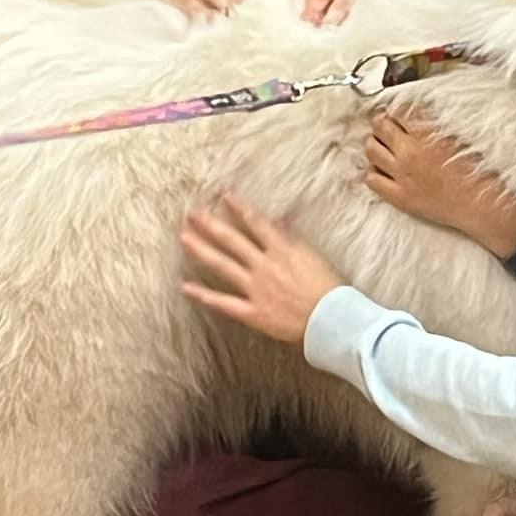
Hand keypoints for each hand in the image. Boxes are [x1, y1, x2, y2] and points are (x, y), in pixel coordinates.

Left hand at [181, 195, 341, 344]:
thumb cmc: (328, 288)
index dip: (239, 208)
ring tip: (184, 238)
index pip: (256, 223)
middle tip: (192, 214)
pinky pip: (223, 303)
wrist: (331, 319)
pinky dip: (204, 295)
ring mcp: (256, 288)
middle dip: (211, 225)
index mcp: (282, 250)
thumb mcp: (312, 256)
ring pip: (223, 265)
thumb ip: (291, 239)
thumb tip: (277, 222)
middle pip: (232, 240)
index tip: (224, 196)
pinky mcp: (253, 312)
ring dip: (202, 250)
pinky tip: (186, 287)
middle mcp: (264, 265)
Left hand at [365, 110, 515, 256]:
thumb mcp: (463, 135)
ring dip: (375, 143)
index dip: (399, 108)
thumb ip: (438, 123)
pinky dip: (373, 172)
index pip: (400, 109)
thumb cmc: (482, 170)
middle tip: (389, 126)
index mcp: (428, 132)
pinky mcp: (400, 197)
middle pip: (380, 125)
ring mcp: (402, 175)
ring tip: (384, 145)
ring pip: (371, 149)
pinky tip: (383, 170)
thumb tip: (424, 115)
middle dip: (383, 122)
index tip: (400, 111)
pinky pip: (372, 180)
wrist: (485, 204)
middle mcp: (410, 151)